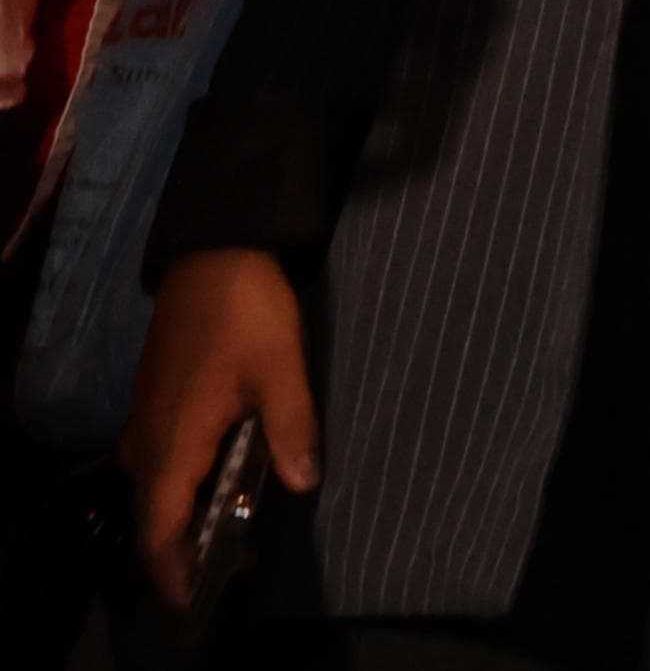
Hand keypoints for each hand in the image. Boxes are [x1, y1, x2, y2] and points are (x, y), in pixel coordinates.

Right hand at [124, 249, 318, 607]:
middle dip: (178, 551)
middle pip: (150, 515)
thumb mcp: (282, 369)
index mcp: (173, 442)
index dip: (171, 568)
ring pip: (151, 488)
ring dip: (177, 519)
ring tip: (221, 539)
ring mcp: (145, 419)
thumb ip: (293, 428)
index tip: (190, 599)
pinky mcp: (153, 402)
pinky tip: (215, 485)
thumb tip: (303, 484)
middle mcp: (147, 440)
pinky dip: (177, 487)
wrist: (214, 252)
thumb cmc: (247, 312)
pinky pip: (155, 462)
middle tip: (219, 573)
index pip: (158, 527)